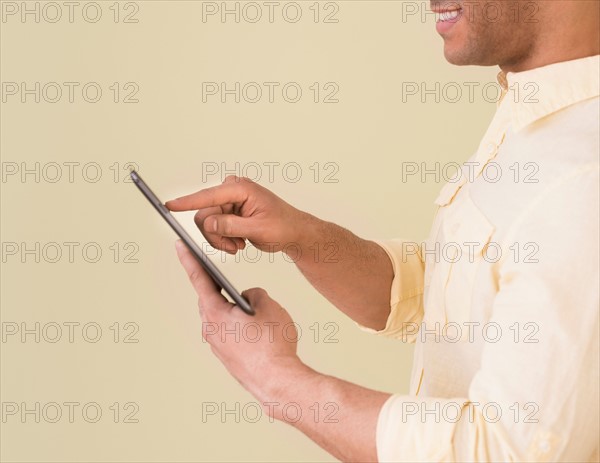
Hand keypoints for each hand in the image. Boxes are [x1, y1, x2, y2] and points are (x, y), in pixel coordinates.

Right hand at [166, 176, 312, 254]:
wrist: (292, 232)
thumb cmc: (282, 227)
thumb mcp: (258, 229)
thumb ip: (231, 226)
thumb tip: (208, 223)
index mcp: (240, 189)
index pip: (208, 196)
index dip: (187, 202)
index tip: (169, 205)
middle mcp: (232, 191)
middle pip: (204, 215)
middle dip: (216, 235)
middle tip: (234, 246)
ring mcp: (229, 201)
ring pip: (207, 224)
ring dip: (221, 239)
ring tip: (239, 244)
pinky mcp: (228, 211)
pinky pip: (213, 228)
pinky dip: (224, 239)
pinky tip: (240, 241)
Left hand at [175, 239, 304, 398]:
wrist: (278, 382)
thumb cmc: (272, 344)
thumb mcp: (268, 306)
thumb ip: (255, 294)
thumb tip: (249, 299)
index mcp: (215, 314)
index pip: (199, 279)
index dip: (189, 259)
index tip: (179, 245)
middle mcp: (211, 331)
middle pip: (210, 300)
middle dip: (217, 287)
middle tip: (218, 273)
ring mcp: (218, 348)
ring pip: (222, 319)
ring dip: (231, 309)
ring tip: (249, 306)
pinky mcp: (228, 359)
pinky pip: (231, 335)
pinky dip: (239, 326)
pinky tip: (254, 327)